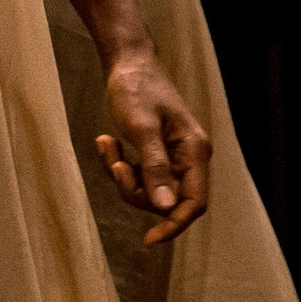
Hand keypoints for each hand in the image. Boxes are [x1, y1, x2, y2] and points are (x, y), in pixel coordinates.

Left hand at [91, 49, 215, 247]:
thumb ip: (154, 167)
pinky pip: (137, 176)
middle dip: (136, 190)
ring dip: (123, 176)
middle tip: (116, 165)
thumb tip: (165, 207)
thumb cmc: (136, 89)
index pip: (193, 203)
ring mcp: (172, 157)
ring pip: (148, 191)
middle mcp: (188, 157)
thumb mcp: (141, 127)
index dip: (174, 224)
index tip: (149, 239)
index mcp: (195, 151)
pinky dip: (119, 165)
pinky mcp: (155, 153)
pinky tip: (105, 141)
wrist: (126, 62)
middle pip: (166, 201)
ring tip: (107, 144)